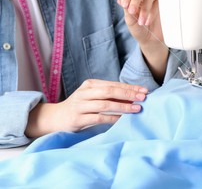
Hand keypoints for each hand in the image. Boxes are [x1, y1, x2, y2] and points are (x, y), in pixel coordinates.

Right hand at [25, 79, 147, 137]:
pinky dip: (112, 118)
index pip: (113, 84)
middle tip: (143, 97)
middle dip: (128, 94)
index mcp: (90, 84)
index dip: (129, 87)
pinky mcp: (78, 119)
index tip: (144, 90)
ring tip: (136, 108)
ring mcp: (80, 106)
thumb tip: (133, 97)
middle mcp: (84, 93)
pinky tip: (122, 119)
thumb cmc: (80, 106)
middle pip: (109, 91)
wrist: (56, 118)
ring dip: (123, 106)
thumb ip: (109, 96)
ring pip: (105, 104)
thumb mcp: (93, 96)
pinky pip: (98, 118)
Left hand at [117, 0, 162, 44]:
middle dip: (135, 0)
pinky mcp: (163, 4)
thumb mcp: (130, 21)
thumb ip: (127, 10)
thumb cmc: (139, 29)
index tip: (125, 5)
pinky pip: (158, 3)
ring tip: (141, 22)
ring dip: (144, 8)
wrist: (151, 40)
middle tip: (132, 11)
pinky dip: (152, 13)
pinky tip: (148, 22)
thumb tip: (120, 0)